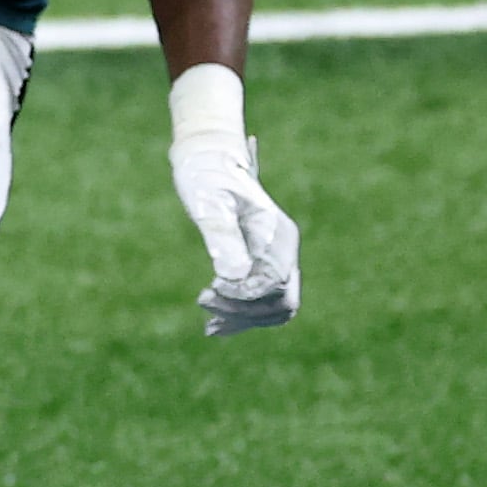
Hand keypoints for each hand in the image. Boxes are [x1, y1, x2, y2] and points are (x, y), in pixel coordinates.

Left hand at [167, 68, 300, 336]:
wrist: (207, 161)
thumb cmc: (205, 177)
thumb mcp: (208, 203)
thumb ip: (222, 236)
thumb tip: (233, 277)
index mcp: (277, 233)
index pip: (276, 282)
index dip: (246, 295)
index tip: (212, 287)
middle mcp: (284, 248)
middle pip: (282, 301)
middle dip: (244, 311)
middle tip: (203, 299)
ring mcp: (277, 258)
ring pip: (275, 308)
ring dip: (243, 318)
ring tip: (207, 318)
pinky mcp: (263, 266)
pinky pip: (264, 304)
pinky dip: (243, 317)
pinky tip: (214, 325)